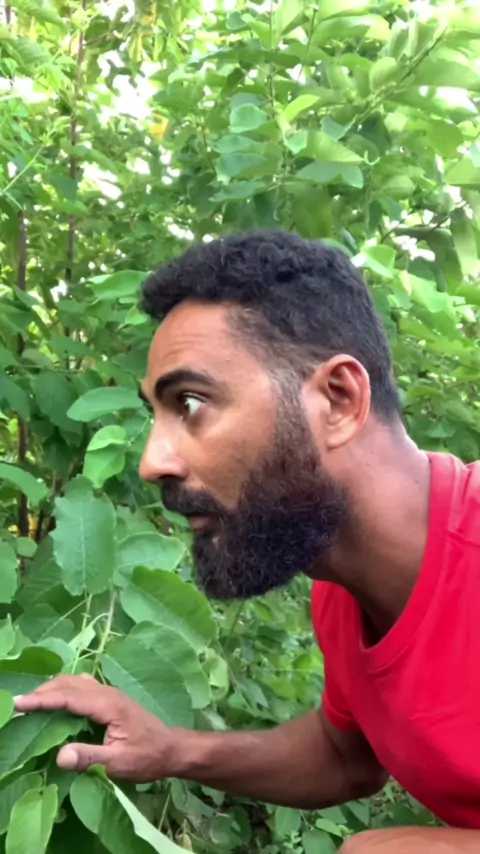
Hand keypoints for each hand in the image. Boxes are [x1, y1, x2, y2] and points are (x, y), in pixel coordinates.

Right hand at [14, 674, 180, 780]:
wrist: (172, 749)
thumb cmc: (147, 757)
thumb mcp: (119, 764)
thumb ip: (90, 758)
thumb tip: (60, 755)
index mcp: (108, 705)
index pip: (69, 696)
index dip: (42, 699)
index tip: (18, 704)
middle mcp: (107, 693)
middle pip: (70, 683)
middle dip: (43, 691)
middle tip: (19, 704)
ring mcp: (110, 694)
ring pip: (76, 682)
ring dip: (53, 688)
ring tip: (33, 702)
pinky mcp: (111, 699)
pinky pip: (83, 686)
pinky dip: (65, 689)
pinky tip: (58, 699)